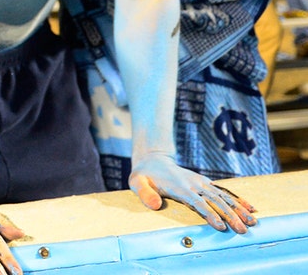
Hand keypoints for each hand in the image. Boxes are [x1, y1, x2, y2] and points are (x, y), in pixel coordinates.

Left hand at [129, 155, 255, 232]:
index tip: (221, 226)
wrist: (153, 159)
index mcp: (179, 187)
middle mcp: (193, 184)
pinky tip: (251, 208)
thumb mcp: (137, 182)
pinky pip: (224, 191)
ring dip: (239, 209)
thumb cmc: (144, 175)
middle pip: (215, 201)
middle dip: (230, 216)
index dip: (209, 214)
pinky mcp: (205, 182)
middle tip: (243, 230)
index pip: (197, 202)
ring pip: (223, 197)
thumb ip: (144, 193)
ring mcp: (201, 182)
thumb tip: (155, 205)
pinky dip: (238, 199)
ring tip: (253, 222)